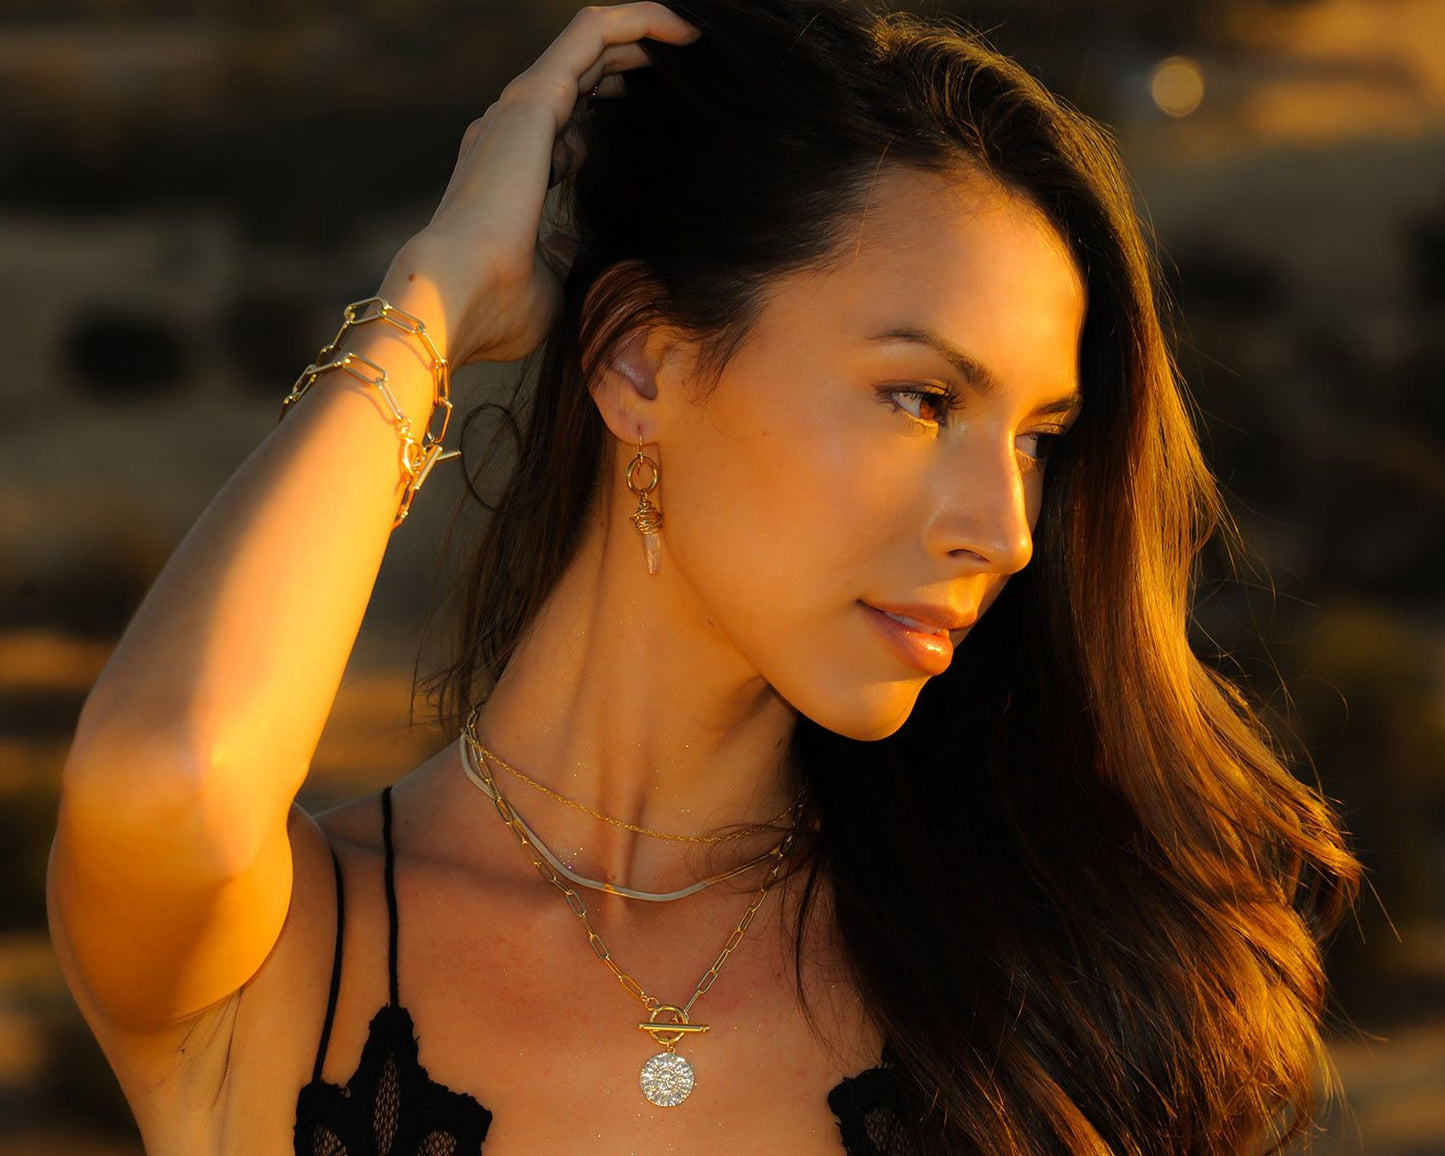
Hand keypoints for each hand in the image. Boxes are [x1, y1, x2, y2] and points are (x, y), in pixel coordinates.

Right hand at [389, 3, 701, 365]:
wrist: (458, 297)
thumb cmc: (499, 308)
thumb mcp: (551, 283)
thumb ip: (563, 260)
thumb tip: (567, 251)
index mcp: (514, 169)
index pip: (572, 121)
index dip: (618, 112)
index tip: (669, 121)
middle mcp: (513, 129)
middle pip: (585, 73)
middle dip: (637, 64)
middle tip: (694, 70)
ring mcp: (522, 108)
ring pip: (590, 41)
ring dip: (643, 33)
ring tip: (696, 40)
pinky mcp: (537, 96)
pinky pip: (593, 31)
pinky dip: (639, 21)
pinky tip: (685, 29)